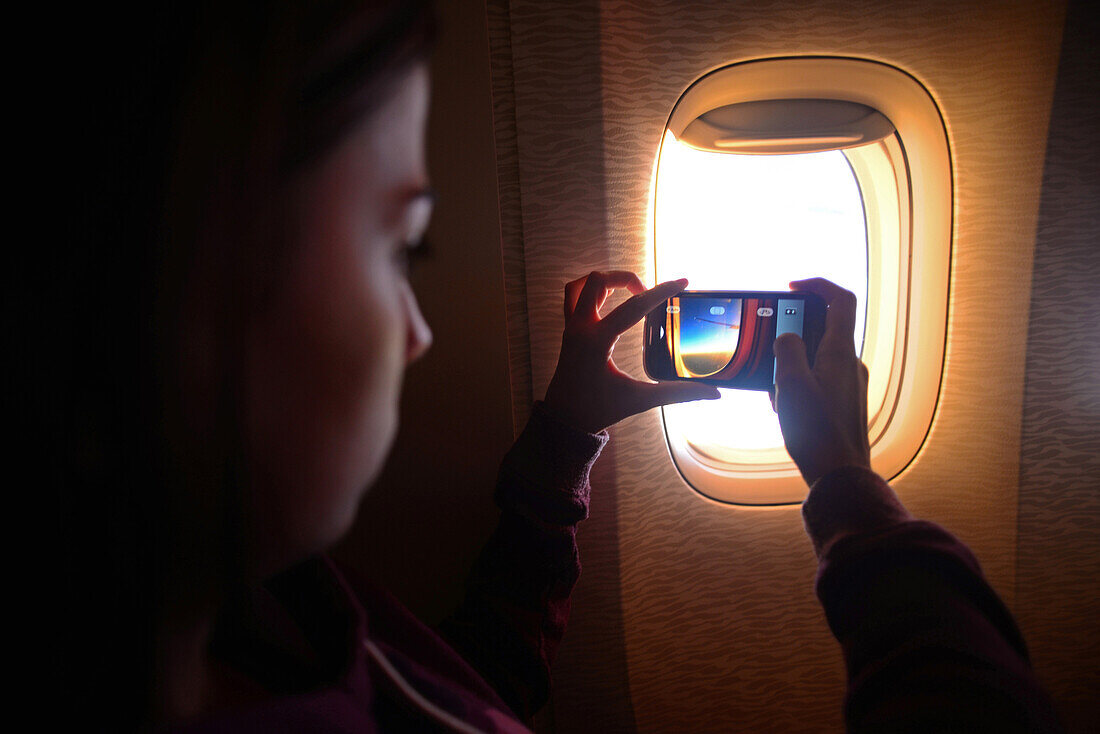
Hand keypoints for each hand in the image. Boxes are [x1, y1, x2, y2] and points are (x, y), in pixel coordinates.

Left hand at [543, 271, 719, 433]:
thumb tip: (714, 393)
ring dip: (607, 280)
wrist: (564, 419)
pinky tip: (609, 298)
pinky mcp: (567, 330)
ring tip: (630, 291)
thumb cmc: (599, 410)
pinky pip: (572, 296)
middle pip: (599, 281)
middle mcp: (580, 329)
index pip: (633, 306)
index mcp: (596, 342)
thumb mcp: (640, 400)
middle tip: (648, 292)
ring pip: (582, 284)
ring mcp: (570, 327)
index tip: (683, 283)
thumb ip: (678, 394)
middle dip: (627, 278)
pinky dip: (590, 290)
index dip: (661, 292)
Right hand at [773, 278, 870, 485]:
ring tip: (774, 385)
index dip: (818, 285)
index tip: (792, 287)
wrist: (840, 476)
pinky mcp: (845, 403)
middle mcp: (850, 364)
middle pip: (826, 328)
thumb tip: (787, 337)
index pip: (841, 300)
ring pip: (820, 356)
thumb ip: (788, 351)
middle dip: (795, 331)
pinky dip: (800, 382)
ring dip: (794, 362)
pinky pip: (821, 380)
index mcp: (840, 353)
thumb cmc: (817, 432)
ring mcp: (850, 384)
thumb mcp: (791, 385)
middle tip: (771, 346)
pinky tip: (783, 405)